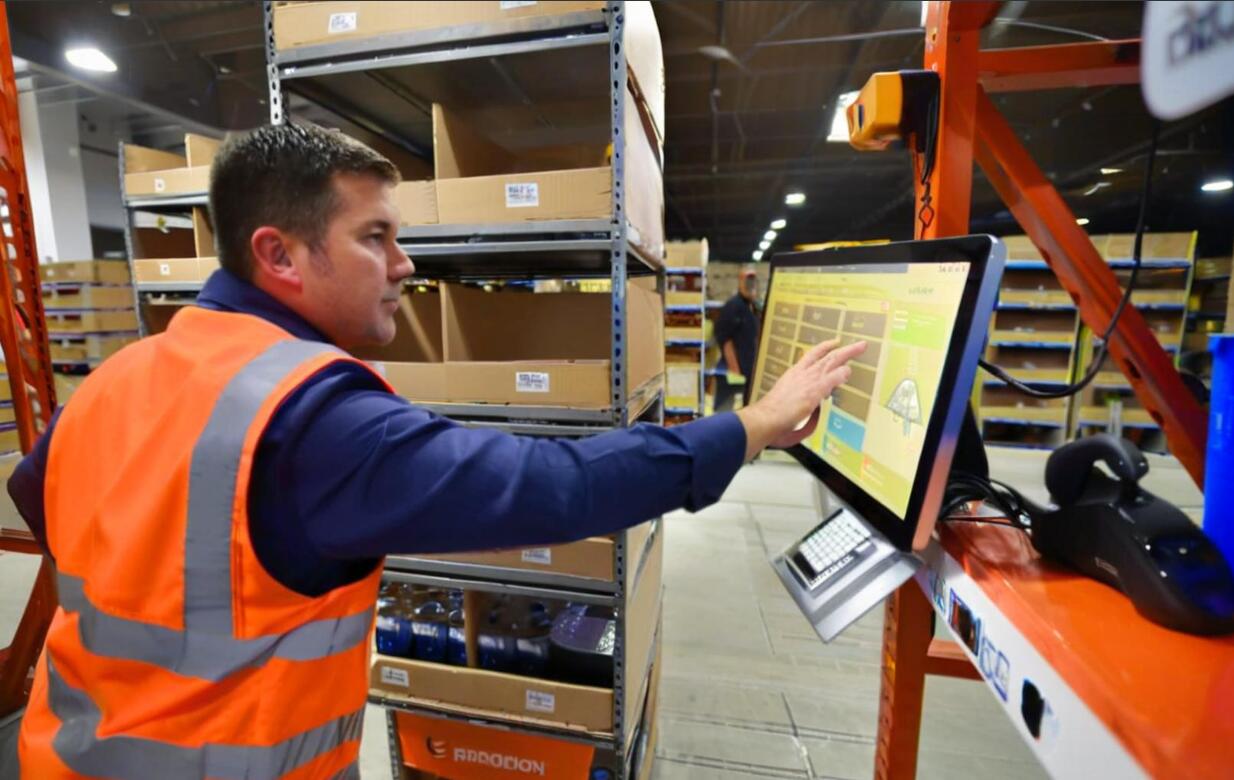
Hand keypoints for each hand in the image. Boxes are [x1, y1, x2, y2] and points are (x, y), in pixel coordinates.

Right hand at [735, 338, 866, 459]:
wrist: (767, 415)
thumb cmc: (773, 411)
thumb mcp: (787, 397)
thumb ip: (800, 397)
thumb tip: (811, 404)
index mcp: (795, 373)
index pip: (812, 355)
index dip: (825, 347)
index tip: (835, 342)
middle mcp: (803, 373)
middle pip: (827, 355)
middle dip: (844, 349)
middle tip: (859, 344)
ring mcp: (809, 381)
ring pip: (832, 361)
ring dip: (848, 354)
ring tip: (861, 348)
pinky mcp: (814, 391)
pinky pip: (832, 379)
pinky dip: (842, 374)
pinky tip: (849, 372)